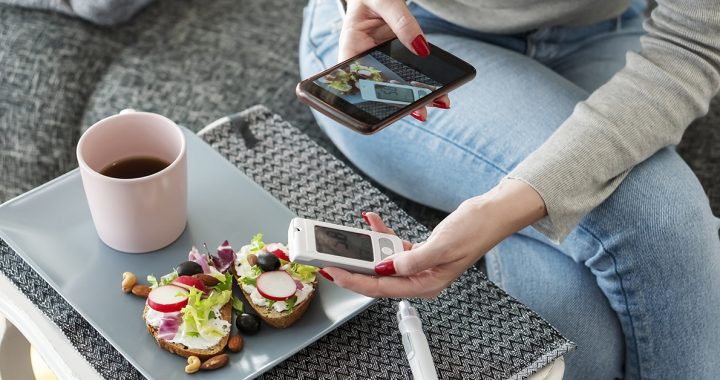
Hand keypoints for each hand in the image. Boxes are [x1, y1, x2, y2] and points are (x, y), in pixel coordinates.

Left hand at [322, 179, 546, 297]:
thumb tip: (386, 267)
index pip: (381, 288)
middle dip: (353, 266)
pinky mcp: (419, 253)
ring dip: (367, 246)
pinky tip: (373, 221)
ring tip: (351, 233)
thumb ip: (412, 260)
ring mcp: (419, 266)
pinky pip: (393, 247)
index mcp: (426, 284)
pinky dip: (382, 235)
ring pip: (383, 261)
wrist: (490, 214)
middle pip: (377, 278)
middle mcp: (421, 279)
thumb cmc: (474, 231)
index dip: (354, 280)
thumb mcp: (441, 246)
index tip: (334, 272)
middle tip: (330, 257)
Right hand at [340, 0, 449, 120]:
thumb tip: (421, 47)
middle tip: (420, 111)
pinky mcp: (397, 59)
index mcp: (351, 46)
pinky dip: (425, 85)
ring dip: (417, 97)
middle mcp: (365, 59)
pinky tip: (440, 93)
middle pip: (380, 88)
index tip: (388, 104)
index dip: (369, 95)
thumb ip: (401, 21)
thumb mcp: (385, 0)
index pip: (355, 77)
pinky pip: (409, 75)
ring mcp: (382, 61)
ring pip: (397, 86)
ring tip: (437, 103)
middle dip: (401, 102)